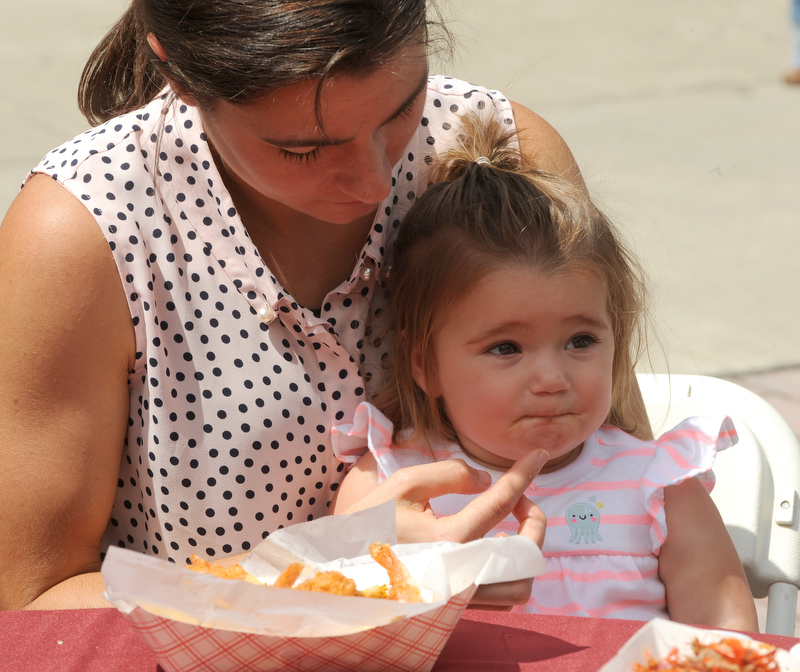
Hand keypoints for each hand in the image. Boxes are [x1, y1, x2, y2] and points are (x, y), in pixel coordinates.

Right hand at [341, 448, 547, 609]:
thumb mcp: (404, 484)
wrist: (340, 571)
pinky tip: (492, 545)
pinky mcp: (458, 606)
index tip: (538, 455)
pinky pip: (501, 595)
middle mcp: (463, 572)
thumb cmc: (368, 523)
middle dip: (535, 520)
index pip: (501, 500)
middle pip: (527, 554)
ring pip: (520, 585)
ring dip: (525, 552)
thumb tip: (486, 479)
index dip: (524, 472)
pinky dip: (509, 570)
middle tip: (522, 499)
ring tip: (508, 526)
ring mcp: (462, 595)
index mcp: (450, 538)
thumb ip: (449, 474)